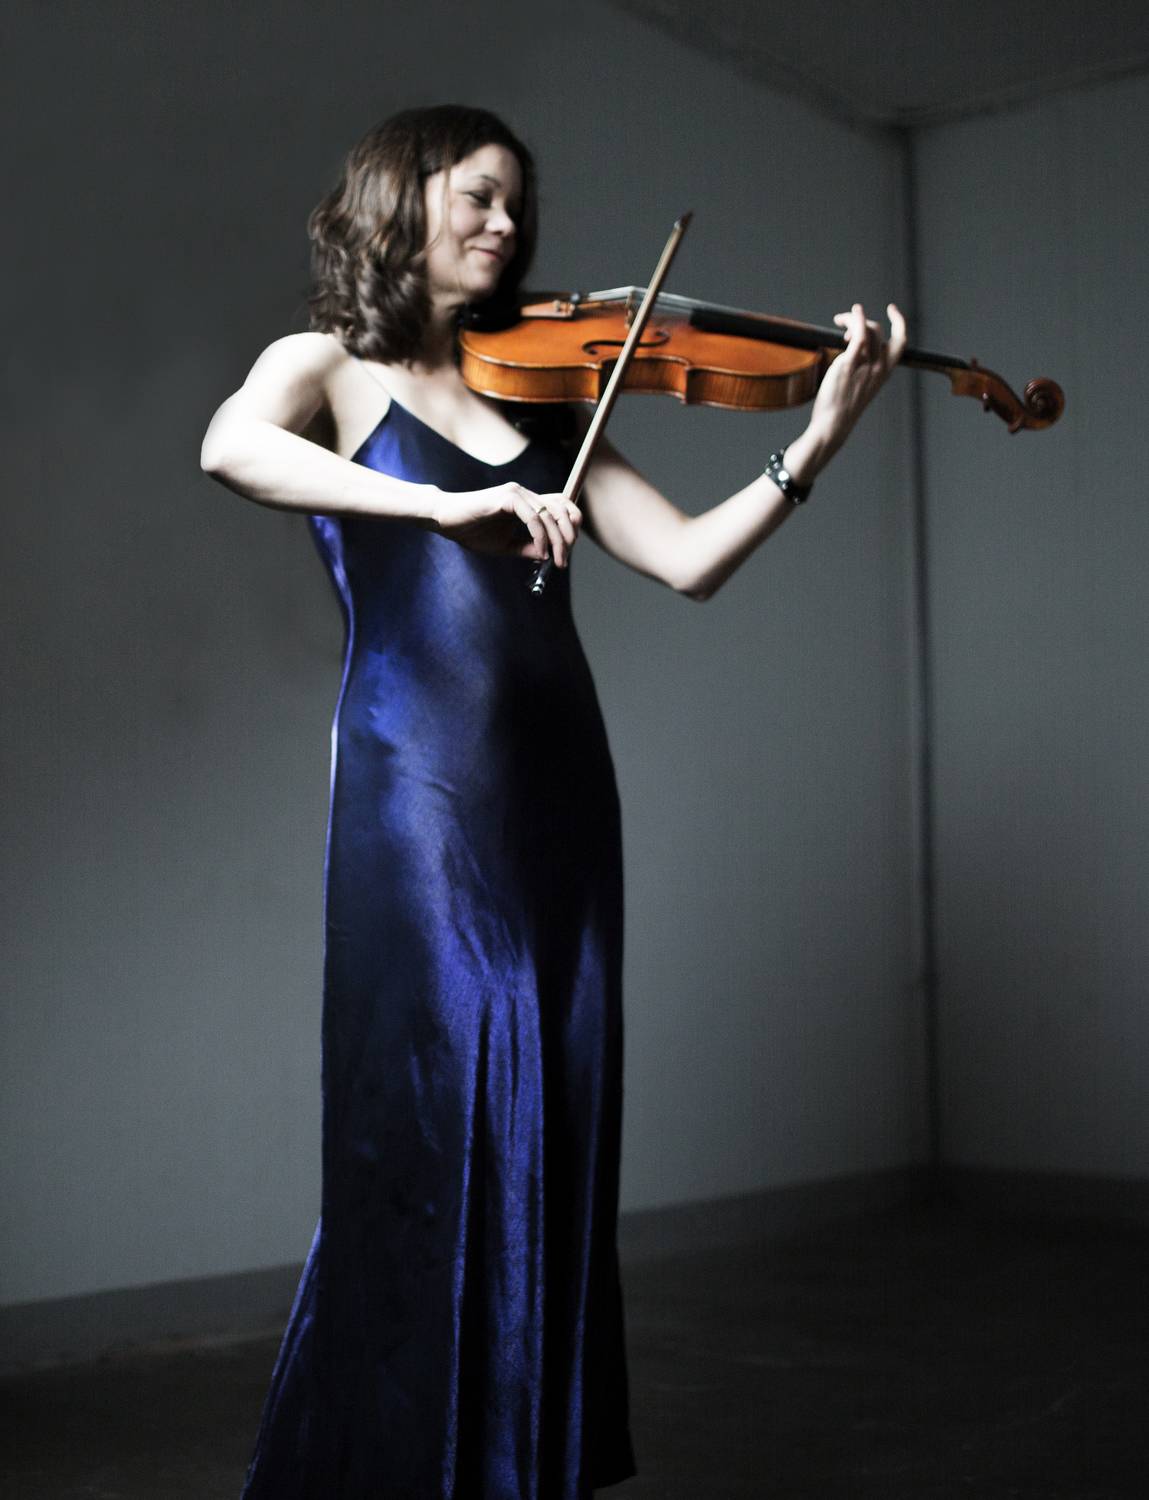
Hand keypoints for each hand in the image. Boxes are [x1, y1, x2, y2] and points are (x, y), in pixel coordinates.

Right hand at [431, 484, 581, 567]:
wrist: (446, 521)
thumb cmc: (472, 531)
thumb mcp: (506, 545)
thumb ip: (528, 548)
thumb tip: (548, 555)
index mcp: (527, 503)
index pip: (562, 507)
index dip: (571, 527)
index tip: (566, 552)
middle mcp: (526, 494)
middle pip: (562, 510)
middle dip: (568, 538)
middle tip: (563, 561)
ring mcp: (517, 493)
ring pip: (550, 515)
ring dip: (557, 541)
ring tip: (555, 561)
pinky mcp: (508, 497)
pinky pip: (533, 518)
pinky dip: (540, 537)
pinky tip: (540, 552)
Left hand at [789, 302, 906, 481]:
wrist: (834, 424)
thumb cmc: (842, 408)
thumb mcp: (859, 386)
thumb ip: (862, 368)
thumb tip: (852, 347)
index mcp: (885, 373)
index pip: (901, 342)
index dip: (899, 322)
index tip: (891, 310)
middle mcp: (879, 367)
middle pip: (879, 331)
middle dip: (864, 322)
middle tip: (847, 331)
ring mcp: (866, 365)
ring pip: (868, 329)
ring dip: (854, 319)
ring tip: (840, 323)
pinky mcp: (849, 363)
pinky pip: (858, 333)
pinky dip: (854, 319)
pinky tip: (846, 315)